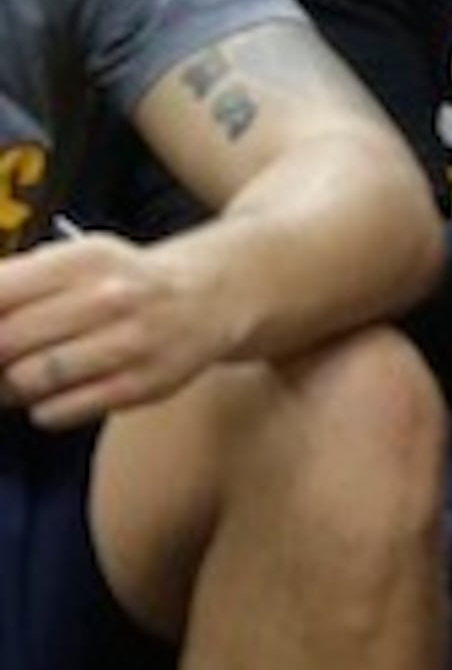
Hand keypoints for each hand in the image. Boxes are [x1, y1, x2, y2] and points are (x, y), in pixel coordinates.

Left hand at [0, 227, 248, 427]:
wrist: (213, 296)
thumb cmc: (125, 281)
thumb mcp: (77, 260)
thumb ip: (18, 282)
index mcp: (85, 259)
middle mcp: (110, 297)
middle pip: (6, 341)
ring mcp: (132, 342)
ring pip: (28, 380)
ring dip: (8, 388)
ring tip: (15, 382)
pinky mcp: (144, 384)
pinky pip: (59, 410)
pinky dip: (42, 409)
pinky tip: (53, 394)